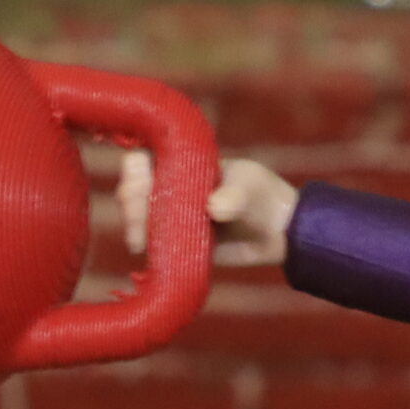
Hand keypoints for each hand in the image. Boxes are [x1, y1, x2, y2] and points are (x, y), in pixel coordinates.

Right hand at [120, 153, 299, 267]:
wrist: (278, 231)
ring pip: (139, 218)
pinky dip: (145, 247)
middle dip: (130, 200)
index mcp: (184, 164)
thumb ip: (234, 196)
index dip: (136, 166)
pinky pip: (152, 245)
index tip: (142, 177)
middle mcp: (172, 189)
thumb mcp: (251, 189)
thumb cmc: (263, 197)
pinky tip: (143, 250)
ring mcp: (172, 218)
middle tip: (137, 212)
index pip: (147, 158)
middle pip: (134, 190)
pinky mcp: (177, 244)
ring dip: (133, 225)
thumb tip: (213, 208)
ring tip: (139, 238)